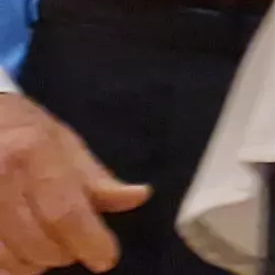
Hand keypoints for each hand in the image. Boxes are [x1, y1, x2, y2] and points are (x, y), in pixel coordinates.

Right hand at [0, 93, 140, 273]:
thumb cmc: (24, 134)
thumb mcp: (65, 144)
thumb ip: (97, 178)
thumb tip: (139, 197)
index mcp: (31, 154)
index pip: (64, 213)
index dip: (89, 241)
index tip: (106, 258)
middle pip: (38, 242)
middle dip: (64, 252)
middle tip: (74, 242)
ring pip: (10, 258)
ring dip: (35, 262)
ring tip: (46, 244)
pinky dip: (10, 265)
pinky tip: (21, 250)